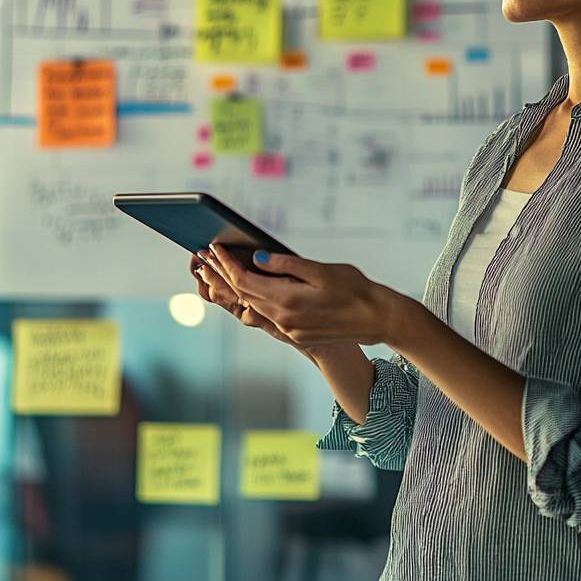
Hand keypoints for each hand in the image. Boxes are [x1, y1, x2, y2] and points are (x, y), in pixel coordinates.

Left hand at [203, 242, 398, 347]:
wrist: (376, 318)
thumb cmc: (355, 289)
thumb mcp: (321, 270)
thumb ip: (287, 265)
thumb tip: (257, 257)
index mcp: (287, 300)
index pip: (245, 281)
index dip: (226, 264)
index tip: (213, 248)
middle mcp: (283, 318)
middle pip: (243, 294)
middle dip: (222, 274)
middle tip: (204, 257)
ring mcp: (289, 328)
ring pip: (253, 305)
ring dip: (234, 288)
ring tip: (218, 271)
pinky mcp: (297, 332)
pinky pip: (267, 313)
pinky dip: (253, 298)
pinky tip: (249, 288)